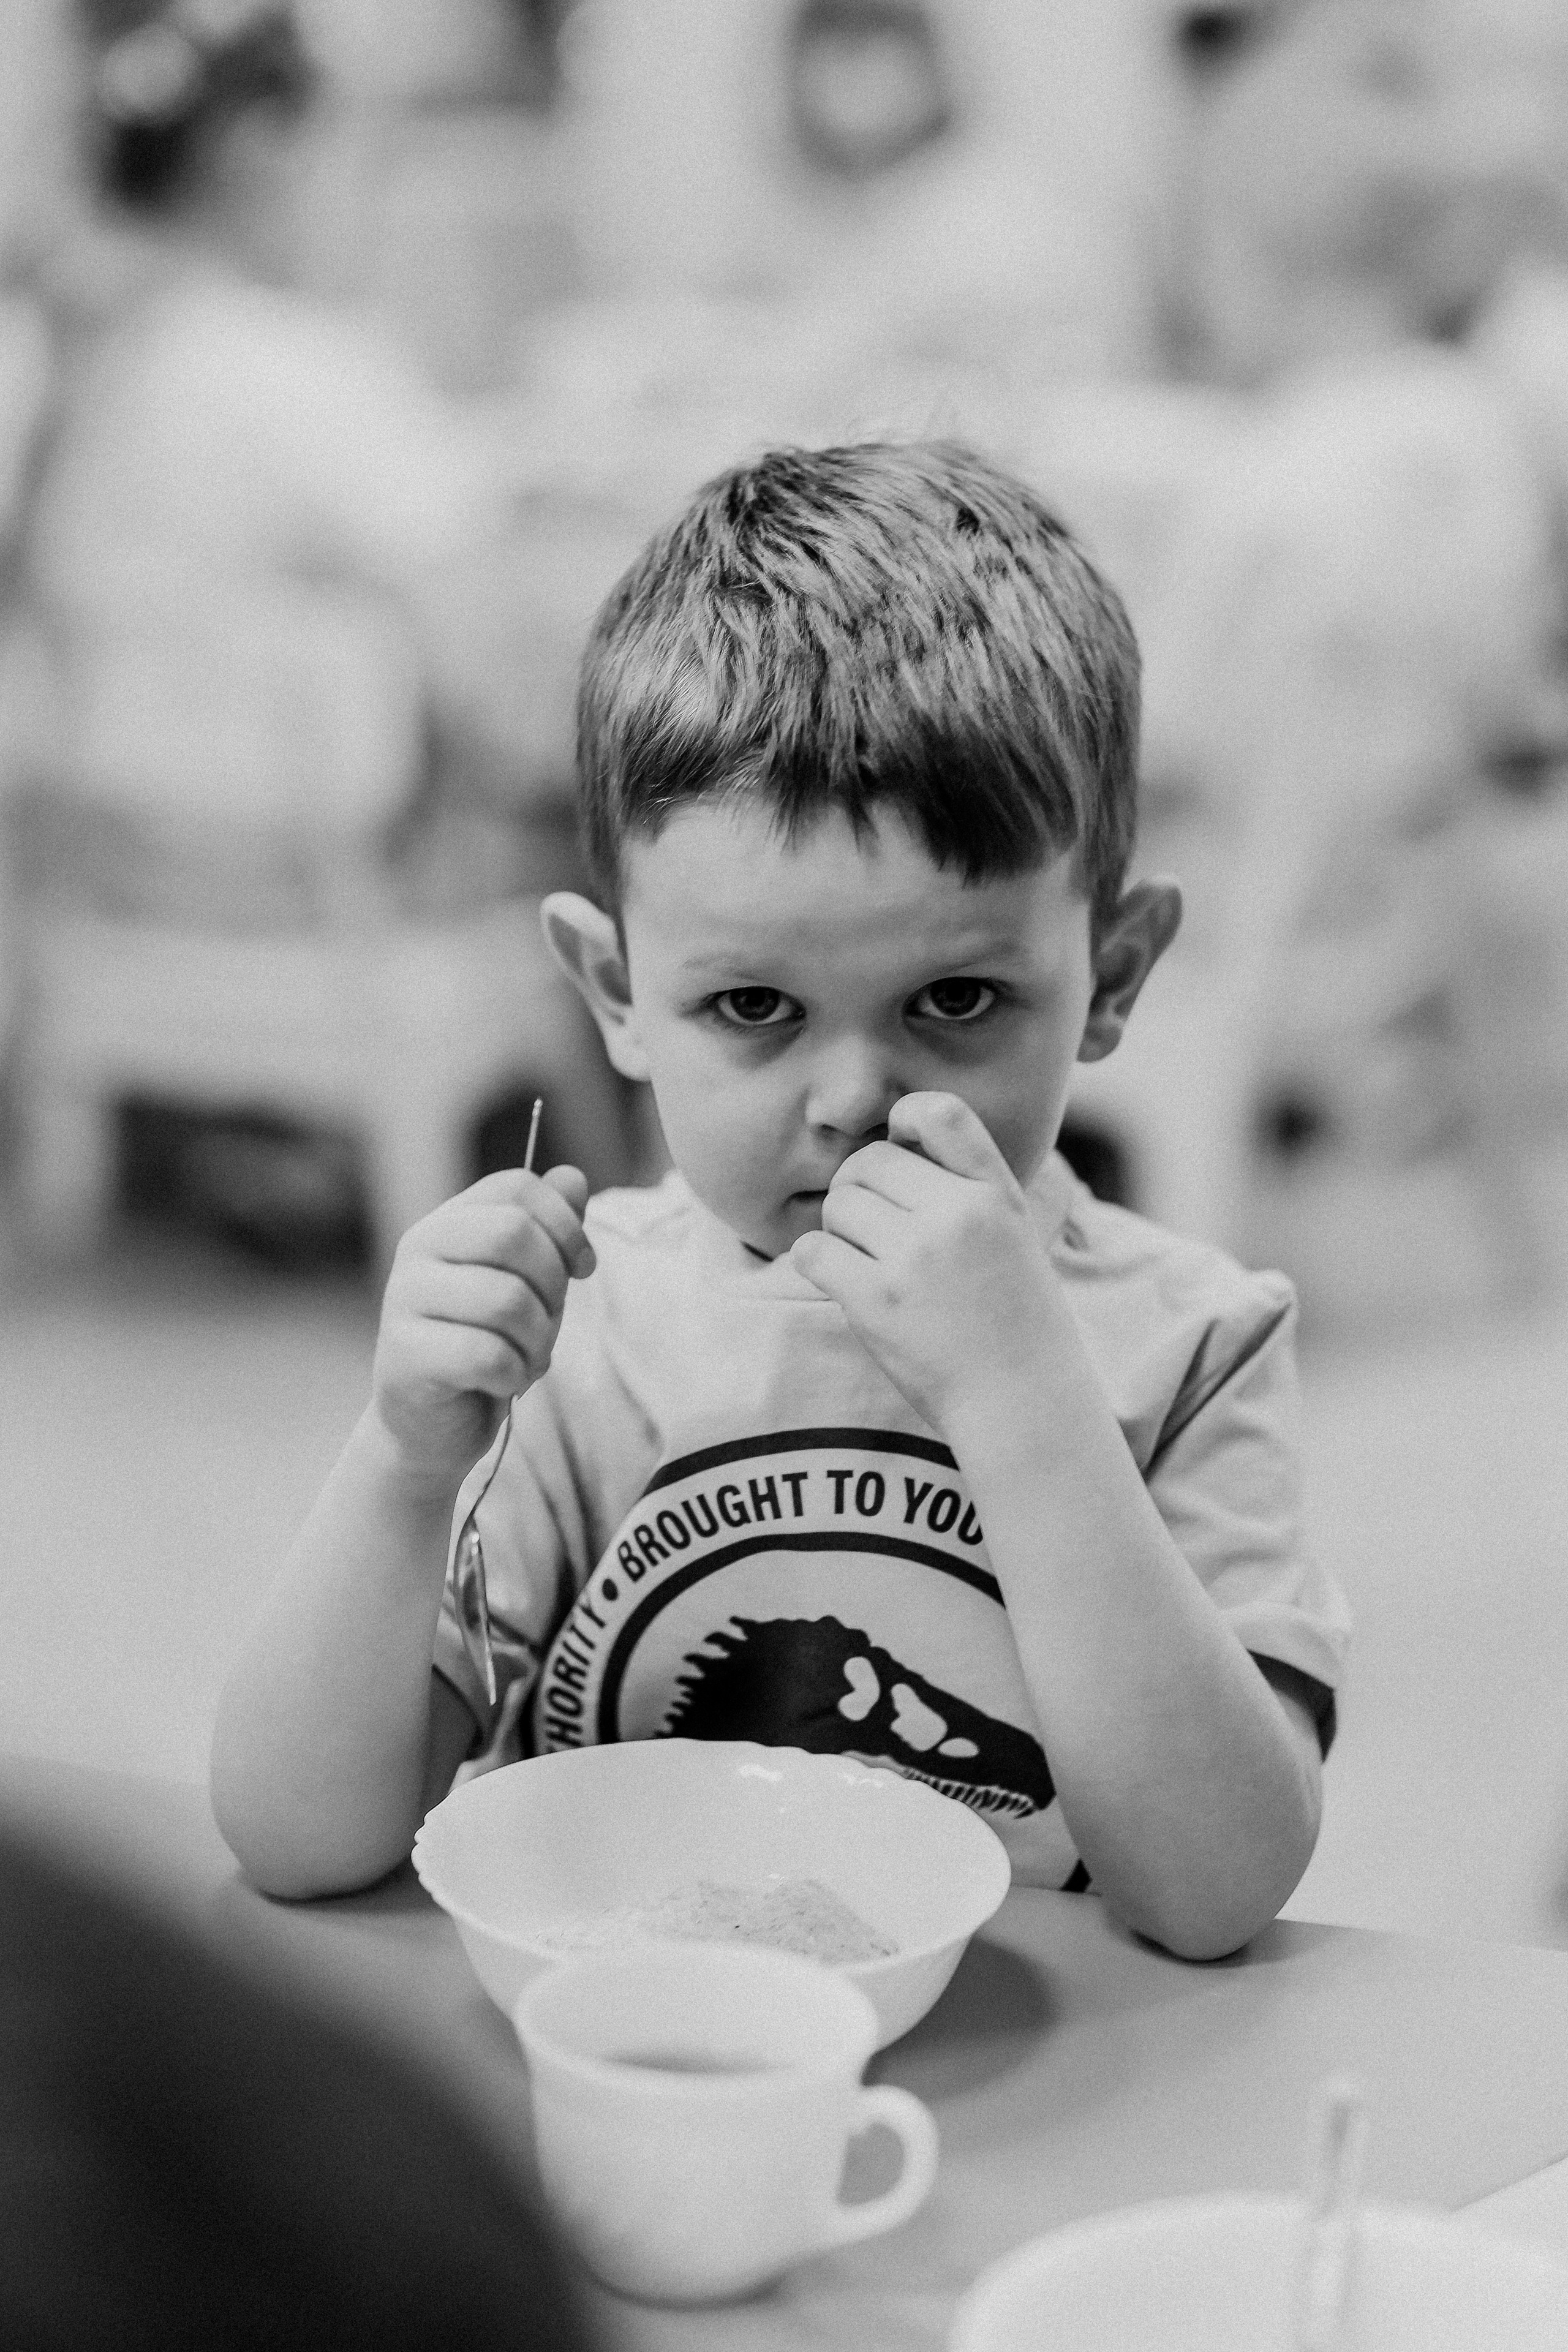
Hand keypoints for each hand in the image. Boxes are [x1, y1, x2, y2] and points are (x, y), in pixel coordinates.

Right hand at [370, 1165, 595, 1491]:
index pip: (517, 1188)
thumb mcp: (528, 1283)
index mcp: (448, 1222)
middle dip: (553, 1287)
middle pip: (513, 1234)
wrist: (433, 1427)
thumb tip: (573, 1179)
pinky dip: (514, 1375)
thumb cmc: (486, 1345)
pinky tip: (503, 1382)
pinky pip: (487, 1354)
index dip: (565, 1226)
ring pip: (507, 1299)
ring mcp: (404, 1300)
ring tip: (526, 1358)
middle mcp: (418, 1249)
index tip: (580, 1270)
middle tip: (547, 1323)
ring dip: (538, 1340)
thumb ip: (547, 1231)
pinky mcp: (404, 1355)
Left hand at [788, 1094, 1059, 1438]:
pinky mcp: (876, 1301)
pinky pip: (813, 1251)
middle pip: (868, 1161)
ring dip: (840, 1230)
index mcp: (994, 1193)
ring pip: (837, 1205)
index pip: (938, 1111)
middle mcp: (956, 1215)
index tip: (900, 1150)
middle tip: (873, 1227)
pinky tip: (844, 1281)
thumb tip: (895, 1134)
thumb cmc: (1016, 1320)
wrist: (1023, 1401)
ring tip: (868, 1262)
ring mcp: (914, 1258)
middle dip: (859, 1188)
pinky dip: (818, 1263)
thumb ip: (967, 1185)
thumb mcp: (1014, 1233)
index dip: (903, 1120)